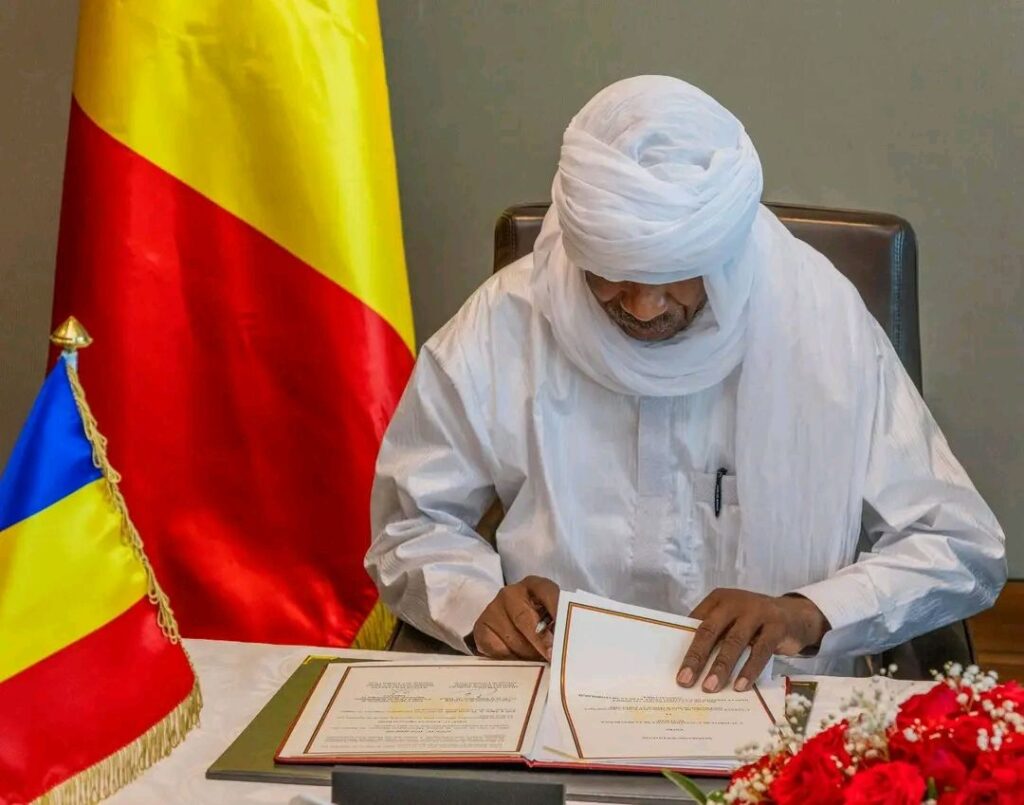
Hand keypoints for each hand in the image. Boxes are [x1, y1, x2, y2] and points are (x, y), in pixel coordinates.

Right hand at [472, 576, 559, 660]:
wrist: (507, 622)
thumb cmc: (538, 620)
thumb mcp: (550, 616)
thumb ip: (559, 625)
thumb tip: (566, 645)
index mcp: (534, 585)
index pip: (547, 592)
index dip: (557, 611)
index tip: (564, 631)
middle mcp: (511, 594)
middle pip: (524, 618)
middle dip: (539, 640)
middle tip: (551, 656)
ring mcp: (493, 609)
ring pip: (511, 638)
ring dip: (527, 655)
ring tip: (538, 662)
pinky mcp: (481, 628)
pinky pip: (496, 649)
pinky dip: (510, 658)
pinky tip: (519, 661)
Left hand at [676, 589, 829, 692]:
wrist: (795, 615)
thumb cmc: (754, 622)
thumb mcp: (733, 621)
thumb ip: (716, 634)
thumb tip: (691, 666)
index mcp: (718, 600)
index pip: (696, 623)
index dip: (685, 645)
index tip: (675, 668)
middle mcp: (735, 602)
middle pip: (710, 630)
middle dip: (696, 657)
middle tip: (685, 680)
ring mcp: (757, 612)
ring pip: (734, 641)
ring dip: (721, 667)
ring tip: (710, 687)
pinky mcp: (776, 626)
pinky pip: (760, 650)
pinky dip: (749, 669)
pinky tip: (740, 686)